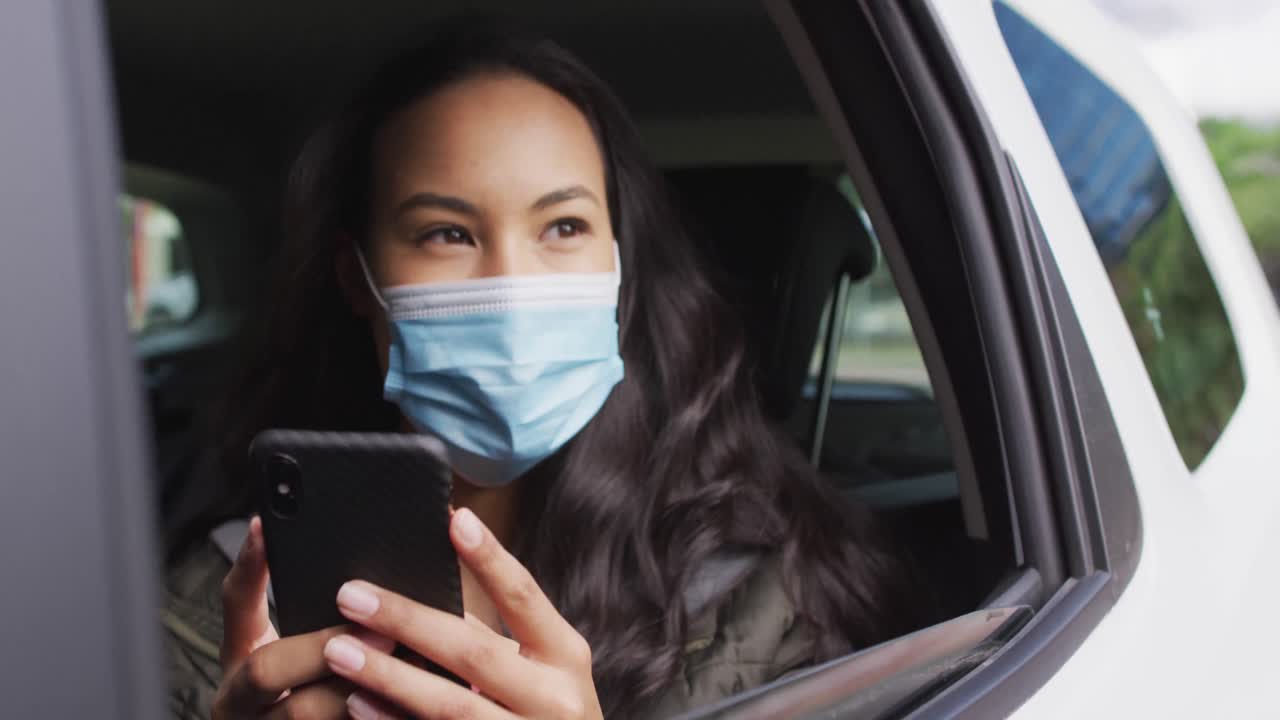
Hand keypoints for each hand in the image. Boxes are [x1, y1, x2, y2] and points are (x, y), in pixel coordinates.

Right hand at [212, 516, 395, 719]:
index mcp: (241, 659)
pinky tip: (408, 708)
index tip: (265, 527)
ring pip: (301, 712)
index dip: (249, 567)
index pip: (234, 604)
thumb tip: (368, 574)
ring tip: (409, 671)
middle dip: (323, 647)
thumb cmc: (318, 694)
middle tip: (382, 632)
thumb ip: (321, 619)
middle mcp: (238, 699)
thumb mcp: (303, 656)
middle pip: (267, 667)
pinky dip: (374, 719)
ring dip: (357, 692)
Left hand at [323, 508, 603, 719]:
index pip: (524, 597)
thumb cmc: (546, 715)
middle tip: (352, 595)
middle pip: (474, 651)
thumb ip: (494, 638)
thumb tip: (429, 585)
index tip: (456, 520)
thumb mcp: (541, 671)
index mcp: (564, 657)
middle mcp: (554, 700)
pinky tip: (358, 705)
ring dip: (388, 677)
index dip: (491, 559)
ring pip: (450, 706)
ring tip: (341, 652)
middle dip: (408, 621)